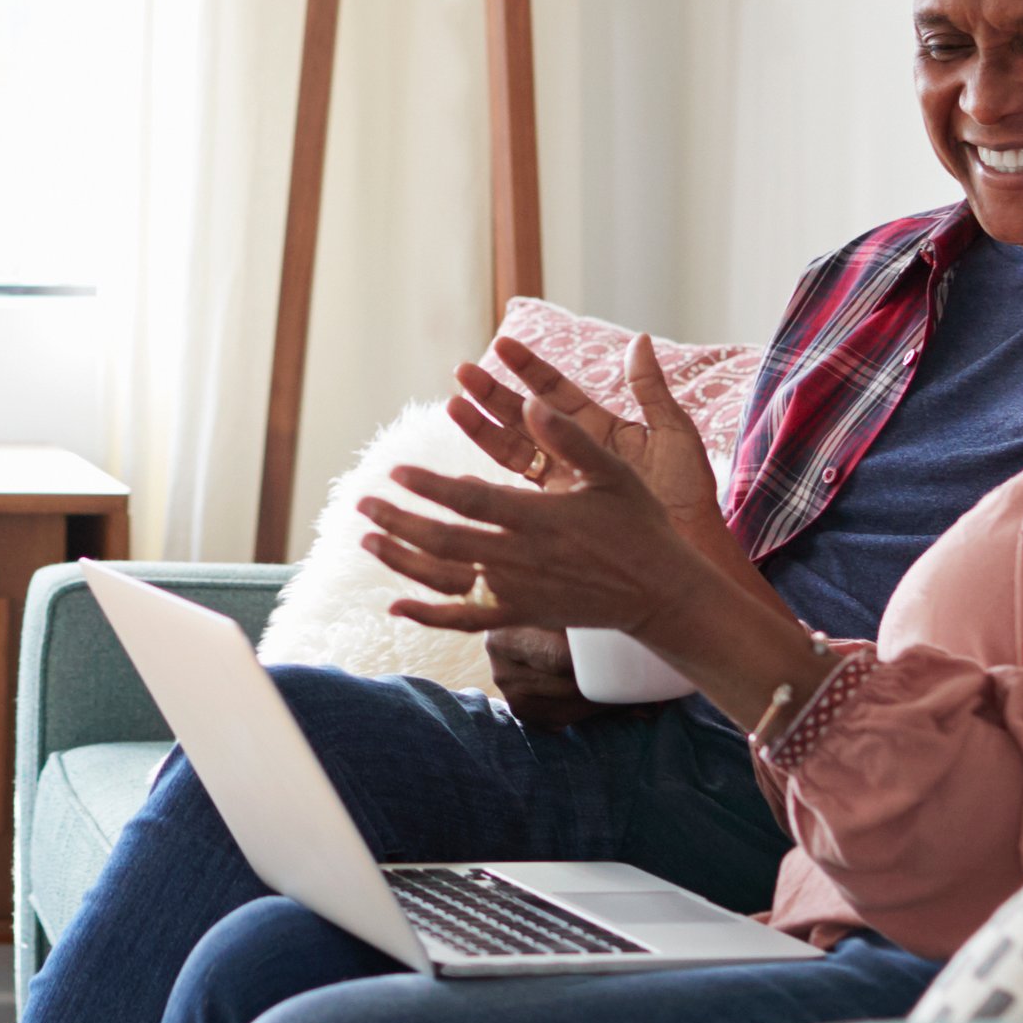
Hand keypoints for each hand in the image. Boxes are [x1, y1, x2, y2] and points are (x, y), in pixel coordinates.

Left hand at [358, 383, 814, 729]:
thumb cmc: (639, 526)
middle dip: (398, 521)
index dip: (429, 487)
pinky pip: (466, 620)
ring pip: (447, 579)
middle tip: (361, 504)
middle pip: (445, 540)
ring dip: (402, 560)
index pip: (470, 499)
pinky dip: (428, 617)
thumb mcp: (613, 473)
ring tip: (366, 540)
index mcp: (540, 518)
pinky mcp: (522, 615)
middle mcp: (522, 558)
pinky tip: (396, 606)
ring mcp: (519, 592)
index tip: (395, 471)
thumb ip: (569, 438)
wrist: (661, 592)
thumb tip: (531, 402)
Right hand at [444, 336, 732, 534]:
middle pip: (525, 417)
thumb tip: (639, 339)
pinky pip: (516, 496)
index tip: (503, 344)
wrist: (692, 549)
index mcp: (600, 430)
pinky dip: (488, 485)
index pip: (557, 391)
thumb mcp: (673, 434)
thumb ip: (650, 390)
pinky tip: (462, 473)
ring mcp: (563, 485)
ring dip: (482, 429)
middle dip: (493, 393)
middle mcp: (575, 453)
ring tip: (454, 405)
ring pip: (514, 450)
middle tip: (462, 371)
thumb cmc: (689, 493)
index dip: (530, 368)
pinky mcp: (556, 515)